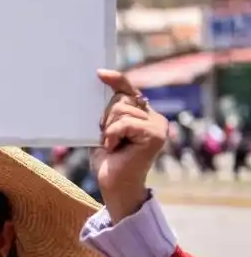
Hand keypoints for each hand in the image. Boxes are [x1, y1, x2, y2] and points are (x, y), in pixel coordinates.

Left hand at [91, 69, 167, 221]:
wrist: (113, 183)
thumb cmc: (108, 159)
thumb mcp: (106, 129)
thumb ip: (111, 111)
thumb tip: (102, 85)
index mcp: (144, 114)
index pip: (129, 90)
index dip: (117, 80)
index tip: (100, 73)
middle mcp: (154, 117)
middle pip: (121, 99)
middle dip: (106, 118)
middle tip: (108, 138)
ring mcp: (158, 125)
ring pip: (121, 110)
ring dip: (109, 129)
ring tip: (112, 145)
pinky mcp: (156, 134)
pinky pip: (125, 123)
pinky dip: (113, 134)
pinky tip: (114, 148)